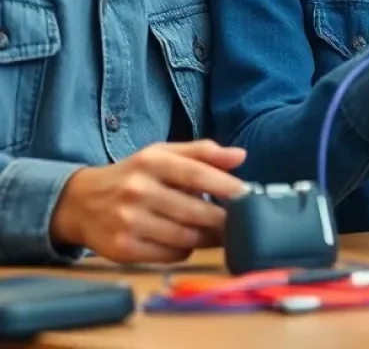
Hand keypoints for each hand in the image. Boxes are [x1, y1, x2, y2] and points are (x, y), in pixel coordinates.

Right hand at [50, 141, 246, 263]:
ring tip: (220, 233)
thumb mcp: (163, 154)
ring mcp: (128, 222)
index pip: (195, 174)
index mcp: (152, 162)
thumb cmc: (134, 174)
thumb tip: (241, 156)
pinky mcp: (122, 249)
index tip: (248, 195)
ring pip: (183, 237)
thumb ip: (203, 152)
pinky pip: (168, 255)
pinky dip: (185, 251)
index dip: (225, 185)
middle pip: (193, 211)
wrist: (81, 202)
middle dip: (222, 219)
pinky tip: (188, 242)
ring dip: (207, 238)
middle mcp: (138, 191)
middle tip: (241, 222)